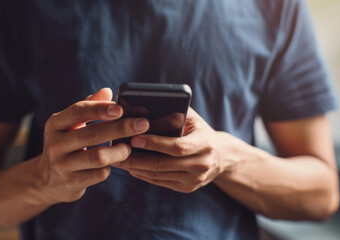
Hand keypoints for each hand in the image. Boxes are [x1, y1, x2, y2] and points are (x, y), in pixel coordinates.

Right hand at [35, 88, 148, 203]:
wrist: (48, 180)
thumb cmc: (67, 144)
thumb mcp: (71, 124)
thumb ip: (89, 106)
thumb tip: (107, 91)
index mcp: (55, 124)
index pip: (78, 111)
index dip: (100, 109)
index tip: (121, 108)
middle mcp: (55, 144)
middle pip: (92, 134)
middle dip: (120, 128)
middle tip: (143, 124)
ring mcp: (62, 165)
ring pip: (98, 157)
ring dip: (119, 151)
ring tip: (129, 147)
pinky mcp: (72, 182)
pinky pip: (99, 174)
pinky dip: (112, 166)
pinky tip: (117, 162)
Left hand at [117, 108, 231, 192]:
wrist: (221, 156)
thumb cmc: (200, 131)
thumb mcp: (193, 119)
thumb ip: (175, 112)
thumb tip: (145, 110)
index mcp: (205, 143)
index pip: (177, 146)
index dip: (155, 143)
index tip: (135, 138)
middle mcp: (202, 164)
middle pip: (164, 164)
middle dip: (138, 158)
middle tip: (118, 152)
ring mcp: (194, 179)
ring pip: (159, 175)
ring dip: (136, 168)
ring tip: (119, 160)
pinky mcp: (187, 188)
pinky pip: (161, 182)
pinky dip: (144, 175)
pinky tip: (131, 167)